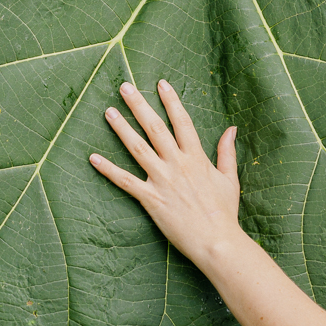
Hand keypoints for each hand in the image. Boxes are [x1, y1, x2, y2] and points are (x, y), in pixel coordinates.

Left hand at [90, 80, 242, 269]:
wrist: (216, 241)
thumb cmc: (224, 212)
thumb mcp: (230, 178)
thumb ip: (226, 151)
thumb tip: (231, 128)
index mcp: (196, 157)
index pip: (181, 121)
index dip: (171, 101)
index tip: (161, 83)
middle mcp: (177, 164)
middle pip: (155, 128)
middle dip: (139, 105)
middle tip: (124, 87)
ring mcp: (162, 181)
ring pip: (137, 148)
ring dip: (121, 128)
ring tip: (108, 111)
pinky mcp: (150, 199)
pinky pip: (125, 182)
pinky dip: (108, 169)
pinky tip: (93, 158)